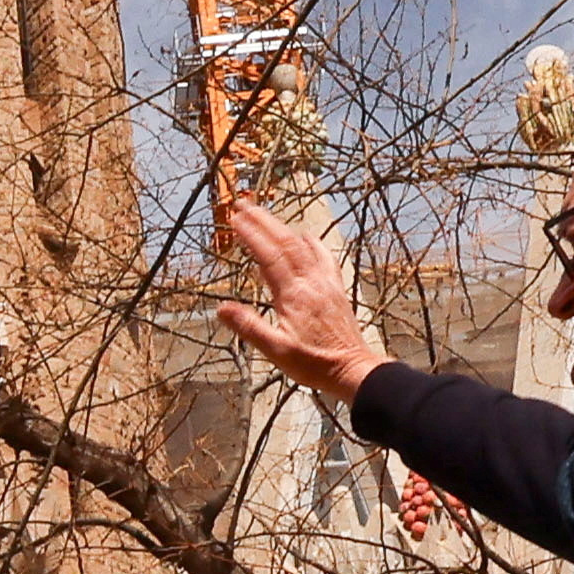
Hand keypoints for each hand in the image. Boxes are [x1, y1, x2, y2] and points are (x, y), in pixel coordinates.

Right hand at [211, 196, 389, 402]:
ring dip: (283, 227)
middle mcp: (311, 283)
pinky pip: (324, 258)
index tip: (235, 219)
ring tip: (266, 214)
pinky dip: (313, 243)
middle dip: (263, 221)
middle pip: (285, 243)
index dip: (251, 236)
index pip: (268, 257)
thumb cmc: (314, 363)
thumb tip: (221, 309)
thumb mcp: (275, 350)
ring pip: (303, 246)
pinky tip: (307, 236)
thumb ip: (249, 327)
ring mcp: (325, 284)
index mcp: (293, 295)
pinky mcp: (336, 290)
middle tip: (243, 204)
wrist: (352, 369)